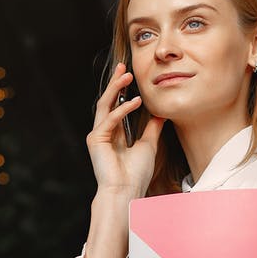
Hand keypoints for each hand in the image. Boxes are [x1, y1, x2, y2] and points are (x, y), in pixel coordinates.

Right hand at [85, 62, 166, 196]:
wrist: (126, 192)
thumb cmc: (136, 174)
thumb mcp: (149, 145)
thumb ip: (152, 129)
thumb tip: (161, 114)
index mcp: (113, 134)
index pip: (116, 105)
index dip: (121, 89)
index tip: (129, 74)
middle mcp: (103, 132)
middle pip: (107, 101)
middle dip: (115, 82)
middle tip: (123, 66)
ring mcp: (97, 135)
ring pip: (104, 105)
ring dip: (115, 88)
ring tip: (126, 75)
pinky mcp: (95, 140)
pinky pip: (109, 119)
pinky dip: (122, 110)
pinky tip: (135, 102)